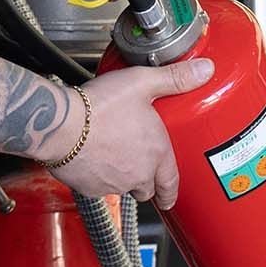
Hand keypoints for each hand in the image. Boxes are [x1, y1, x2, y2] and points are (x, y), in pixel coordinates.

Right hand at [48, 58, 213, 207]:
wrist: (60, 124)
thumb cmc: (99, 106)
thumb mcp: (143, 82)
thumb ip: (175, 78)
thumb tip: (205, 69)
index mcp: (156, 154)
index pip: (171, 183)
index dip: (171, 191)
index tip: (170, 197)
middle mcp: (136, 174)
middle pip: (146, 189)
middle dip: (146, 182)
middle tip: (141, 168)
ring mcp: (111, 184)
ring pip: (121, 187)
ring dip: (120, 176)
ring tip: (112, 153)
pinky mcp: (87, 187)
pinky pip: (97, 186)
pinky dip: (97, 175)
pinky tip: (91, 155)